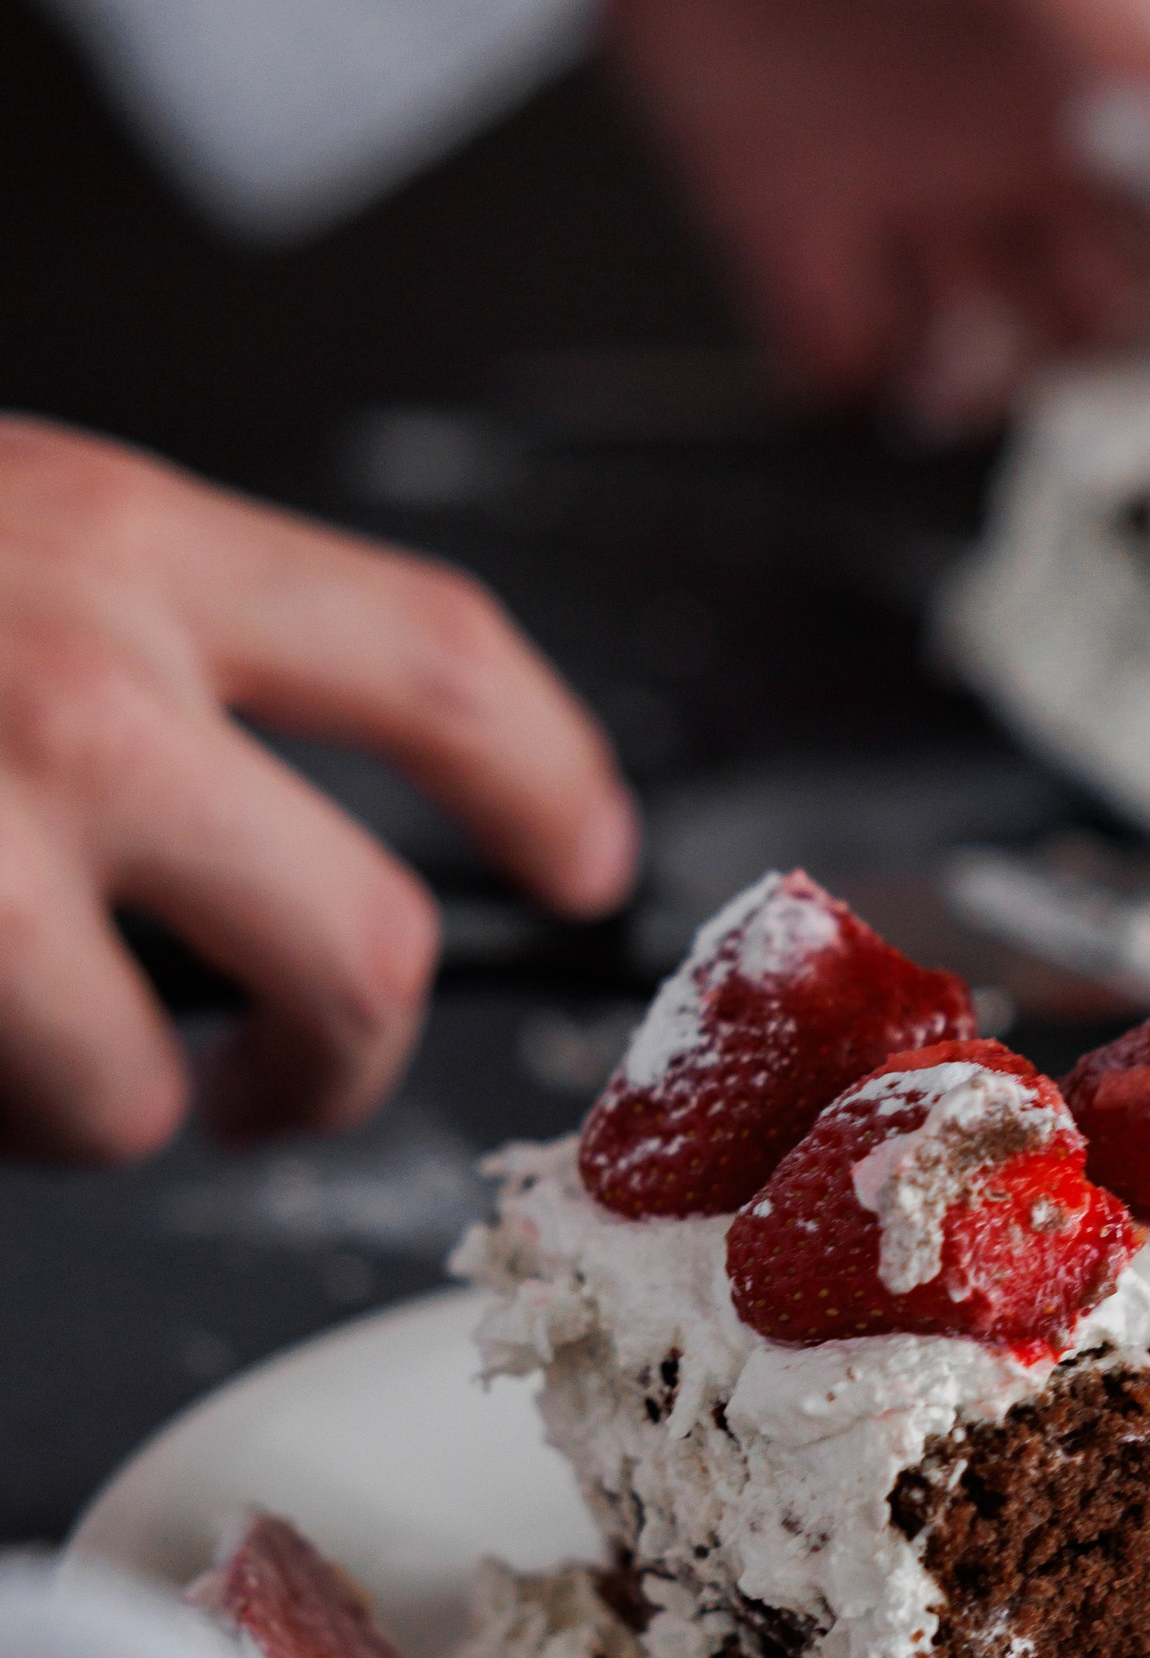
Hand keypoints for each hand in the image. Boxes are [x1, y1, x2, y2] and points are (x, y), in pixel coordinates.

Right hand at [0, 420, 636, 1161]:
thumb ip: (115, 629)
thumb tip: (216, 776)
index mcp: (127, 543)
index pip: (431, 657)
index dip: (543, 781)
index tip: (583, 856)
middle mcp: (92, 675)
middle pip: (364, 936)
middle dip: (341, 1060)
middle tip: (289, 1084)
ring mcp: (2, 819)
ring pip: (159, 1080)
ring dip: (107, 1106)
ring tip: (30, 1062)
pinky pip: (39, 1109)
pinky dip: (4, 1114)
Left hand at [604, 0, 1149, 425]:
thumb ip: (1120, 38)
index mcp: (1137, 72)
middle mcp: (1044, 148)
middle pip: (1115, 322)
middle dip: (1105, 377)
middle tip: (1071, 385)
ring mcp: (923, 190)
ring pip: (991, 359)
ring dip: (981, 387)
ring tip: (949, 357)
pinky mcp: (795, 220)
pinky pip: (841, 353)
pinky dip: (849, 383)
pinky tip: (853, 358)